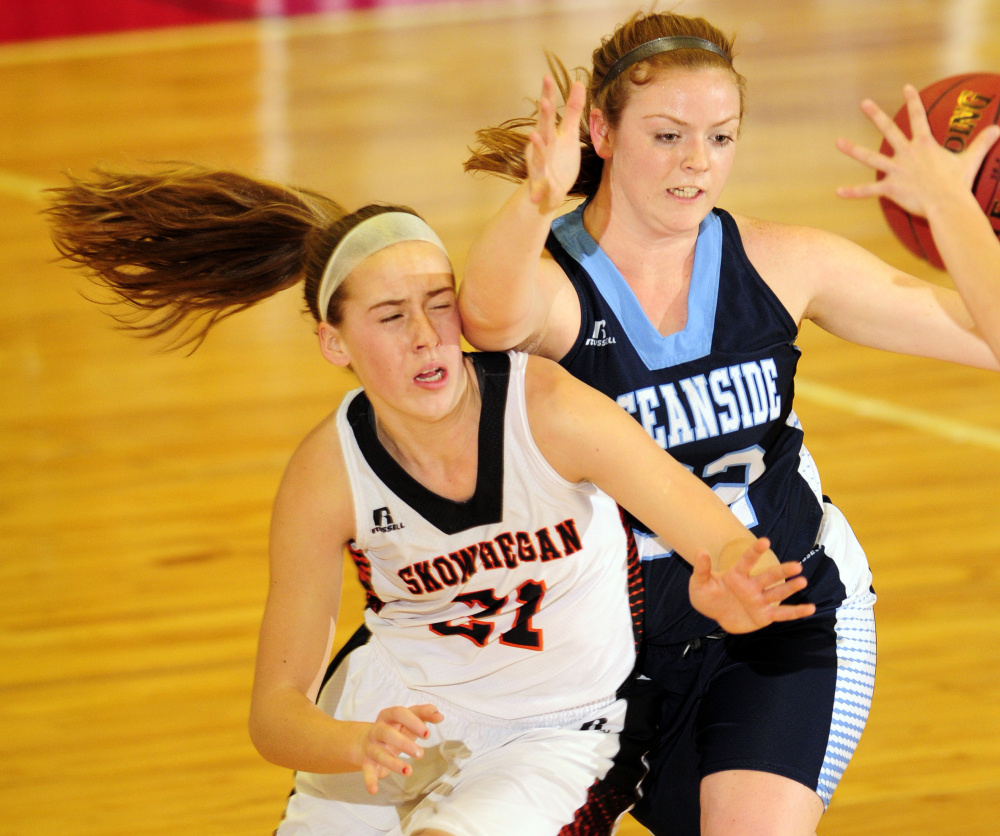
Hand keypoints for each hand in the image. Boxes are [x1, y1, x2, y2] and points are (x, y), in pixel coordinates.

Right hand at [357, 704, 443, 793]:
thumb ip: (423, 714)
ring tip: (408, 771)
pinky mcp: (366, 763)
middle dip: (404, 743)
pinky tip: (374, 790)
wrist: (362, 741)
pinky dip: (369, 781)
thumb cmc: (393, 730)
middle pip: (387, 733)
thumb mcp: (407, 720)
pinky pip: (367, 771)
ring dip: (393, 763)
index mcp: (388, 716)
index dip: (413, 722)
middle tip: (420, 754)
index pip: (399, 713)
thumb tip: (440, 716)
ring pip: (379, 754)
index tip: (427, 734)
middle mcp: (377, 730)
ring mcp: (371, 746)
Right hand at [526, 74, 585, 212]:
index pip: (549, 113)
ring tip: (534, 136)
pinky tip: (535, 196)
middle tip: (545, 102)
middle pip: (543, 130)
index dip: (548, 95)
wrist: (547, 192)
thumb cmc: (558, 160)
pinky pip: (539, 190)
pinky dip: (537, 192)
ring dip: (537, 147)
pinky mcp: (541, 187)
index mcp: (548, 135)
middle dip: (544, 117)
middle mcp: (541, 148)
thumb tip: (578, 82)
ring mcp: (540, 167)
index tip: (547, 77)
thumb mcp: (568, 135)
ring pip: (538, 156)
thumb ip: (573, 110)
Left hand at [688, 538, 815, 633]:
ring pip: (777, 593)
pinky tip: (810, 608)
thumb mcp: (699, 584)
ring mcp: (759, 600)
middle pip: (769, 577)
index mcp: (737, 575)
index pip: (747, 561)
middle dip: (782, 571)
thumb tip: (700, 550)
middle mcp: (752, 585)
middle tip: (797, 565)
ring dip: (790, 588)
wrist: (715, 615)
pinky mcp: (764, 615)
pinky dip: (796, 612)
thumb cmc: (707, 596)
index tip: (765, 541)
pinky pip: (782, 614)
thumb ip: (701, 569)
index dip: (755, 551)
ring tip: (803, 580)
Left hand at [835, 84, 999, 215]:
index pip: (918, 117)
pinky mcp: (890, 188)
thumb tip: (999, 129)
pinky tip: (838, 192)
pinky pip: (868, 191)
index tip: (906, 87)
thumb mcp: (971, 159)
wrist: (947, 203)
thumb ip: (982, 142)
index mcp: (924, 144)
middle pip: (888, 130)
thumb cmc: (958, 182)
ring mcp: (896, 170)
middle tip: (864, 103)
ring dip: (853, 150)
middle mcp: (906, 154)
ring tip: (838, 141)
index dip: (912, 102)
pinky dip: (853, 192)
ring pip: (870, 157)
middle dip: (876, 115)